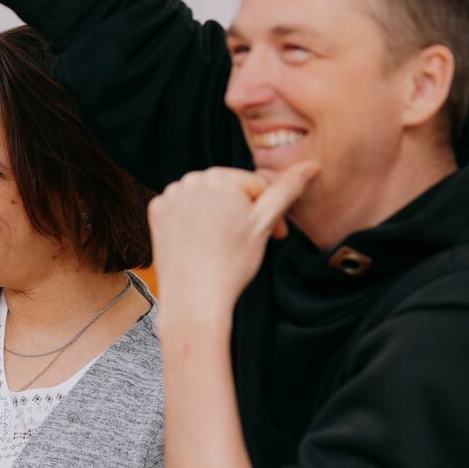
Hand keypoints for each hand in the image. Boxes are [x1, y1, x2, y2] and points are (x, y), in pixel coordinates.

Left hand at [148, 164, 317, 330]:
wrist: (194, 300)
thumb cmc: (231, 264)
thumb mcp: (265, 224)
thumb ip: (287, 190)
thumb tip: (311, 167)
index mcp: (217, 178)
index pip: (255, 185)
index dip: (268, 211)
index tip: (274, 235)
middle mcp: (189, 180)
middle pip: (229, 189)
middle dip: (243, 211)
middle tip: (246, 241)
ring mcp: (169, 196)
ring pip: (207, 197)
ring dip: (219, 214)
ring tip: (222, 243)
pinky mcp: (157, 212)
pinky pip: (185, 207)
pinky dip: (194, 220)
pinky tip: (201, 241)